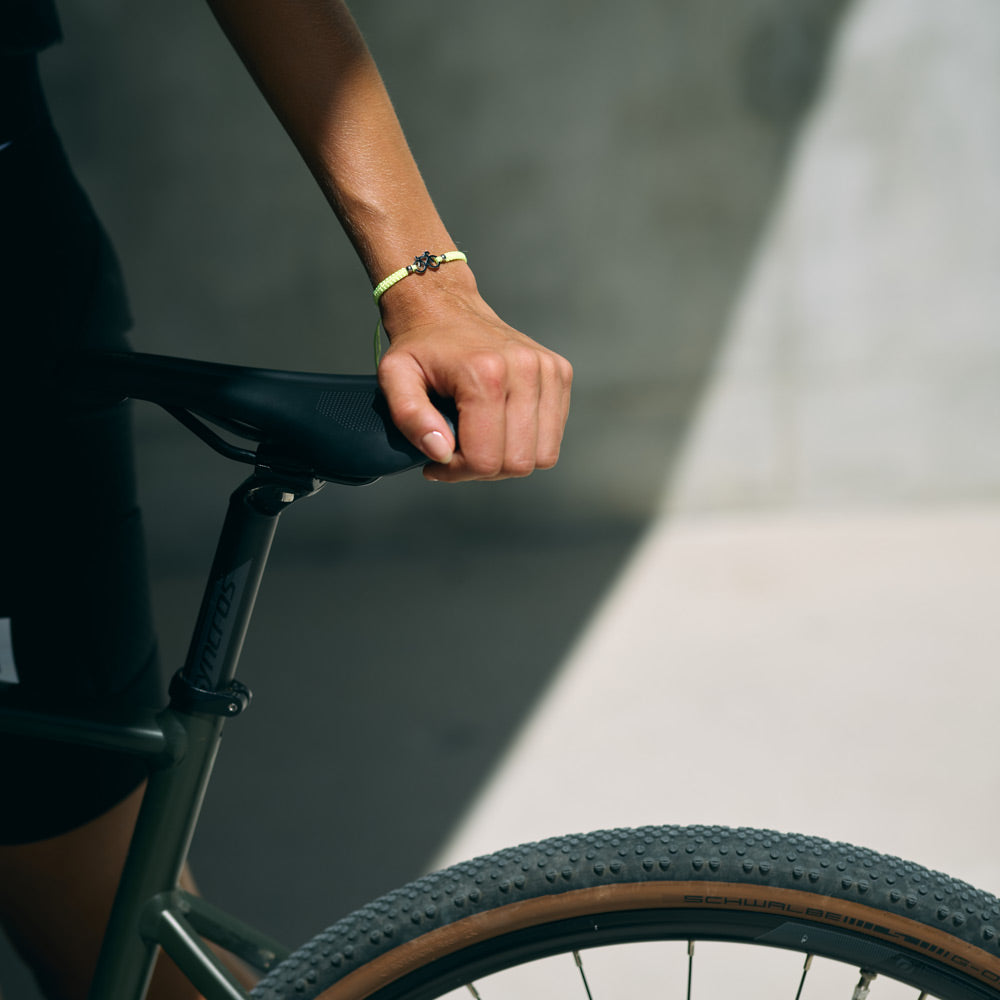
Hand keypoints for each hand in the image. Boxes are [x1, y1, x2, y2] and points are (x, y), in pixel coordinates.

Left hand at [376, 275, 571, 482]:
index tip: (439, 458)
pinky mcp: (561, 373)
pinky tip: (499, 426)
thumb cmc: (420, 347)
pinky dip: (526, 442)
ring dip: (508, 459)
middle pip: (517, 462)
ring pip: (541, 455)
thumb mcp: (394, 377)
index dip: (458, 471)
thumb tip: (441, 451)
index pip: (485, 459)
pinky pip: (552, 437)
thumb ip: (409, 417)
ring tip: (480, 439)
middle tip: (459, 450)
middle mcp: (526, 369)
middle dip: (484, 468)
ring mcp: (549, 370)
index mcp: (486, 373)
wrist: (447, 307)